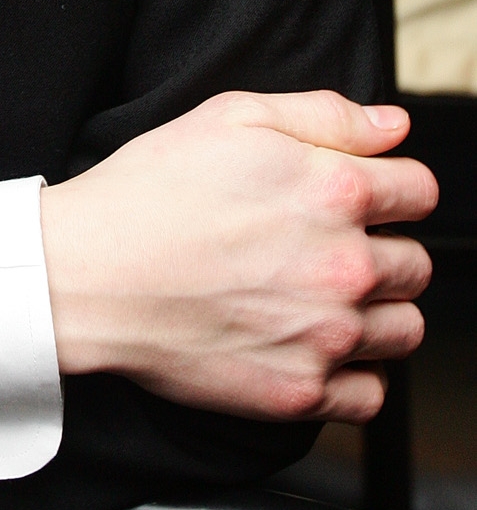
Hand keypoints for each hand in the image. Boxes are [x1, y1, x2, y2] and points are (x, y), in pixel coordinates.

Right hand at [38, 90, 436, 423]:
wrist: (89, 273)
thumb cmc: (150, 189)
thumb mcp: (232, 117)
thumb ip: (325, 114)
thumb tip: (394, 125)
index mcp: (336, 191)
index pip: (420, 191)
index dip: (394, 187)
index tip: (365, 196)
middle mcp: (345, 265)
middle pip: (417, 263)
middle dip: (384, 248)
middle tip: (328, 246)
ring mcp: (327, 334)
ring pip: (406, 329)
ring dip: (379, 311)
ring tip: (324, 295)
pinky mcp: (302, 391)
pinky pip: (373, 395)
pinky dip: (357, 373)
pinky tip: (316, 343)